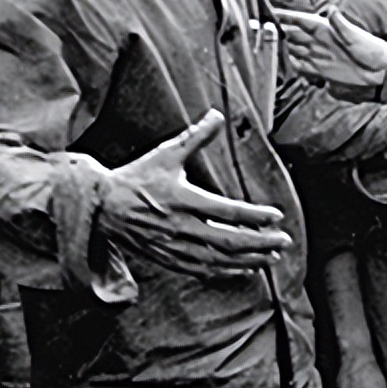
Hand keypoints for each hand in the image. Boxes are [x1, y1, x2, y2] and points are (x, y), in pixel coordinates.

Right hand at [99, 110, 292, 278]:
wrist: (102, 208)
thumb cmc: (137, 178)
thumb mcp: (166, 154)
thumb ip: (195, 136)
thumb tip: (217, 115)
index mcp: (181, 199)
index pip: (226, 211)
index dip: (255, 216)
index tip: (277, 215)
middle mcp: (179, 226)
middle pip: (228, 240)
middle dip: (260, 242)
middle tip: (284, 241)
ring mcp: (173, 246)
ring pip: (218, 259)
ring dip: (249, 260)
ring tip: (272, 257)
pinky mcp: (168, 258)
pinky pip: (202, 270)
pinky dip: (227, 272)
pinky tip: (246, 270)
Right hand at [275, 7, 386, 88]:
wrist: (380, 74)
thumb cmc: (371, 51)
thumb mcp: (356, 37)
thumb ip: (341, 25)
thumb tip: (331, 10)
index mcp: (326, 29)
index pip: (300, 20)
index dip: (285, 17)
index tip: (270, 13)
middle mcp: (320, 42)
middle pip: (293, 36)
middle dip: (280, 34)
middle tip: (264, 35)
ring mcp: (320, 56)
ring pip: (295, 51)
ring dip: (286, 51)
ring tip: (272, 51)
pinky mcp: (322, 71)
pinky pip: (302, 67)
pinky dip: (295, 67)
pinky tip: (291, 66)